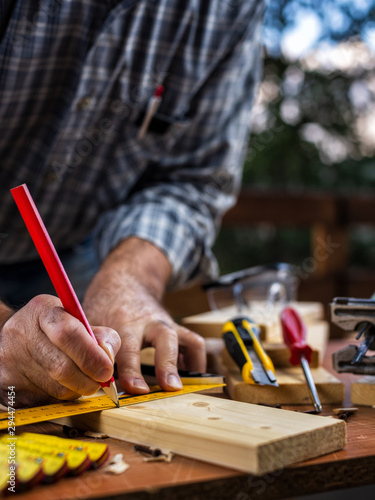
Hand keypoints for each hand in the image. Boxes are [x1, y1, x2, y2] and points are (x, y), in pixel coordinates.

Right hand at [0, 295, 119, 407]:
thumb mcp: (79, 320)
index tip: (106, 370)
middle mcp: (20, 334)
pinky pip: (45, 402)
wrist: (15, 338)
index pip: (68, 334)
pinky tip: (59, 384)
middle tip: (100, 381)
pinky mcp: (6, 387)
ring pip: (56, 390)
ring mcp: (10, 362)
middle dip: (89, 379)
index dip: (91, 356)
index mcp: (42, 311)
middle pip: (62, 368)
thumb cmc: (55, 329)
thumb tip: (108, 357)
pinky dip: (60, 398)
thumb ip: (101, 336)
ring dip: (76, 390)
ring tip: (79, 378)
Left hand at [83, 238, 205, 393]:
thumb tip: (85, 382)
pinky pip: (194, 344)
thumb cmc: (104, 308)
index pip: (128, 348)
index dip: (131, 370)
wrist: (126, 282)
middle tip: (170, 387)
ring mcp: (166, 324)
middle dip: (167, 363)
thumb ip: (90, 348)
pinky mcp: (176, 329)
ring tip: (184, 388)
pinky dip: (195, 363)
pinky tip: (187, 380)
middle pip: (164, 339)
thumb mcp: (90, 323)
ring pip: (186, 339)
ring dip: (188, 364)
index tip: (132, 389)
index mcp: (124, 323)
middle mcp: (149, 322)